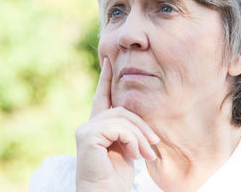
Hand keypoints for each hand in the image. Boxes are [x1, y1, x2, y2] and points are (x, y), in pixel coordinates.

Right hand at [75, 58, 159, 191]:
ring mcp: (86, 129)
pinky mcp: (87, 136)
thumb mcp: (126, 150)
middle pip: (121, 109)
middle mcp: (89, 125)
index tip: (108, 61)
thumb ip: (127, 132)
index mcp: (97, 127)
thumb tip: (139, 122)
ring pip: (122, 117)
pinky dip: (132, 140)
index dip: (105, 79)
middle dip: (141, 125)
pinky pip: (118, 127)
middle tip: (154, 143)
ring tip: (147, 155)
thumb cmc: (115, 178)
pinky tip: (135, 156)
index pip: (101, 97)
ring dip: (140, 136)